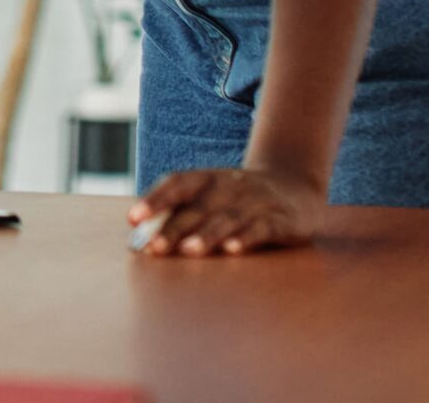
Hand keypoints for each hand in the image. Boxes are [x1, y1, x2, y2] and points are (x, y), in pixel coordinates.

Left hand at [129, 165, 326, 256]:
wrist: (295, 188)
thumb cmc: (237, 199)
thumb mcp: (210, 197)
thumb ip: (180, 213)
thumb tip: (138, 240)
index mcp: (207, 178)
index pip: (176, 183)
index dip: (154, 200)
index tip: (132, 219)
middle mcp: (229, 186)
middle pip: (197, 207)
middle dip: (173, 228)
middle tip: (152, 247)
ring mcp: (256, 202)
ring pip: (227, 219)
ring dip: (206, 235)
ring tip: (187, 250)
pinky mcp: (281, 220)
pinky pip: (262, 229)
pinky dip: (246, 238)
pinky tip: (232, 250)